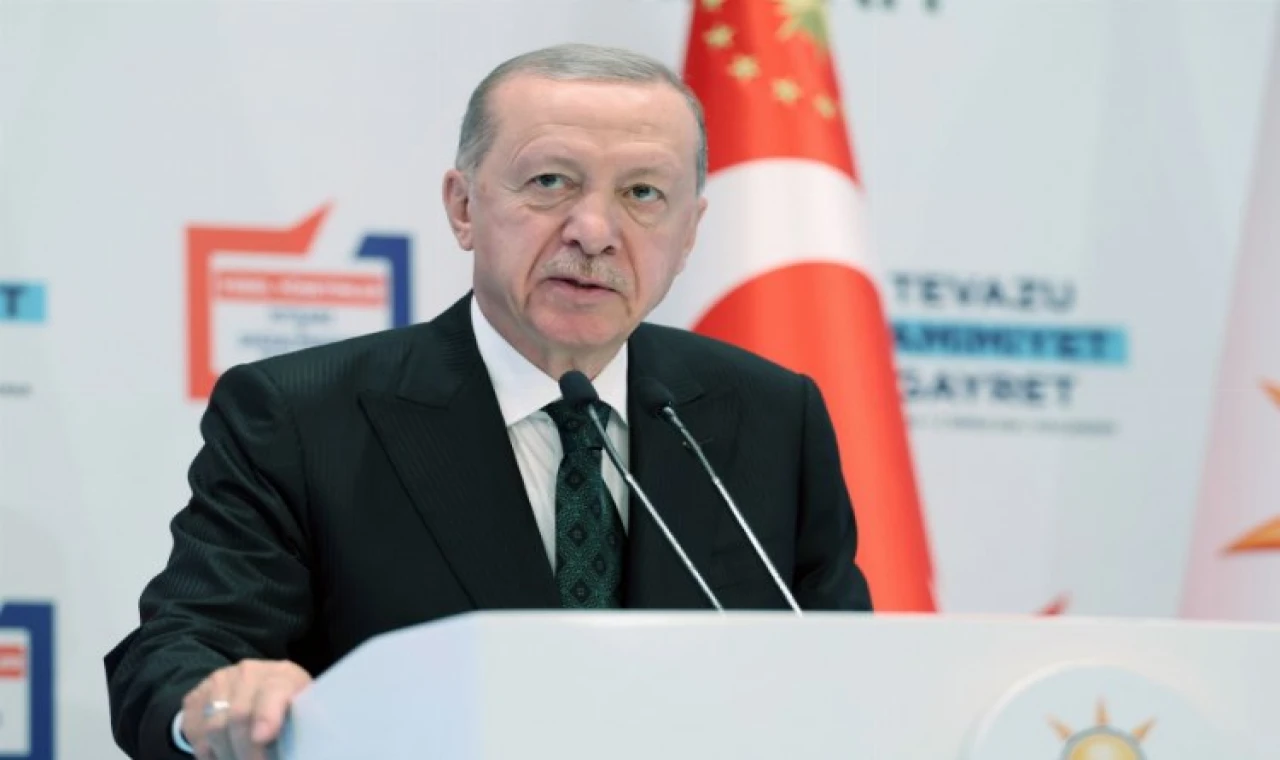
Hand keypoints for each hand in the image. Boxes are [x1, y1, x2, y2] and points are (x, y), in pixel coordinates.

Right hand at [181, 659, 311, 758]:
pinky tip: (221, 757)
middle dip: (246, 752)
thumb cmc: (288, 708)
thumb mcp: (301, 713)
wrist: (262, 687)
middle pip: (239, 716)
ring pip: (213, 727)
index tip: (262, 738)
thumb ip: (297, 726)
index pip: (274, 691)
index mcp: (284, 676)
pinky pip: (194, 730)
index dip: (267, 716)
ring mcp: (220, 681)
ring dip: (225, 754)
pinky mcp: (196, 695)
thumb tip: (291, 751)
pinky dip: (206, 752)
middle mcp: (250, 672)